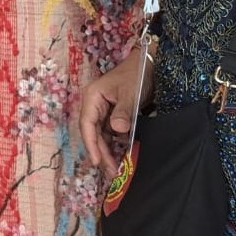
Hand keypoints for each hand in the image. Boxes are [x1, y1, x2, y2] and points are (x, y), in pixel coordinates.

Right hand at [81, 43, 153, 171]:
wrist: (149, 64)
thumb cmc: (136, 75)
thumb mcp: (130, 93)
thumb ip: (123, 112)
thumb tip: (117, 130)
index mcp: (92, 98)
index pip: (87, 124)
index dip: (90, 144)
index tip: (97, 161)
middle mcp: (94, 106)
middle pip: (93, 133)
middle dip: (101, 152)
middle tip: (110, 171)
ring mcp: (104, 111)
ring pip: (102, 136)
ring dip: (108, 151)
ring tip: (116, 169)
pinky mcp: (114, 116)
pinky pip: (112, 134)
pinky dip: (117, 145)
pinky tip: (122, 156)